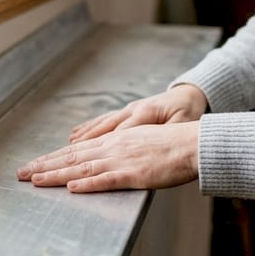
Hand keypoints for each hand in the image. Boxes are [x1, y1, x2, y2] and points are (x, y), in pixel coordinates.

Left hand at [16, 121, 199, 192]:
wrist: (194, 143)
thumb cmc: (172, 146)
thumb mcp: (140, 143)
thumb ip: (122, 152)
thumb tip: (105, 163)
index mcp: (113, 142)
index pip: (75, 151)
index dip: (51, 158)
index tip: (33, 165)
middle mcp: (112, 148)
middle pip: (71, 158)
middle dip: (44, 166)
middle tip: (20, 174)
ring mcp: (122, 161)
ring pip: (82, 169)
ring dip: (56, 175)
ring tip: (34, 181)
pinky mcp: (135, 174)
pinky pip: (107, 180)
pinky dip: (88, 184)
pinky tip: (71, 189)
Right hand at [68, 83, 207, 142]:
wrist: (191, 94)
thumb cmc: (189, 112)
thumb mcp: (182, 123)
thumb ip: (165, 133)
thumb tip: (148, 143)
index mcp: (145, 113)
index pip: (120, 133)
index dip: (101, 146)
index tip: (85, 161)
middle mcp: (132, 111)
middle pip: (102, 129)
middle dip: (82, 144)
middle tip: (63, 155)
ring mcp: (128, 110)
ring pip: (100, 125)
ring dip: (81, 138)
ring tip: (64, 148)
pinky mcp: (128, 112)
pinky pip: (104, 122)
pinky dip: (89, 130)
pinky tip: (76, 137)